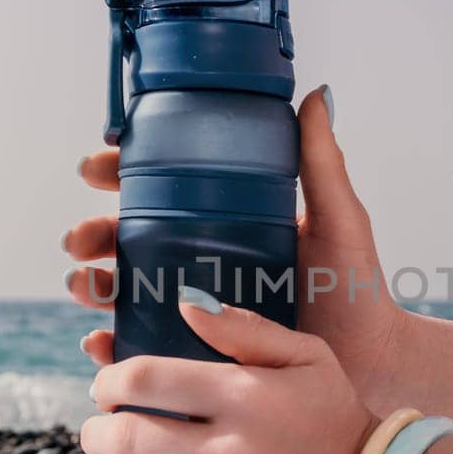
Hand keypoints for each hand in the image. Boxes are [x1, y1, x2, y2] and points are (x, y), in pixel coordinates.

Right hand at [62, 85, 409, 395]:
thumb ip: (321, 162)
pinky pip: (141, 347)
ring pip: (122, 291)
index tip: (98, 166)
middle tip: (80, 241)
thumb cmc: (356, 286)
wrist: (372, 359)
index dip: (120, 173)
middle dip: (91, 235)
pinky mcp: (197, 354)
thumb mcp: (336, 217)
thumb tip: (316, 94)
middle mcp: (201, 261)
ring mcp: (195, 310)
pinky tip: (100, 341)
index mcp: (224, 221)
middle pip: (125, 240)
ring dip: (90, 286)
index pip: (159, 188)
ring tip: (84, 285)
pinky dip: (111, 344)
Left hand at [79, 289, 378, 453]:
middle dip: (96, 427)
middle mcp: (229, 453)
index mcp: (245, 397)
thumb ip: (245, 328)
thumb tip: (185, 303)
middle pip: (124, 436)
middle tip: (99, 424)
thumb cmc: (331, 418)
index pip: (144, 379)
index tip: (107, 384)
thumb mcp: (307, 357)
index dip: (109, 378)